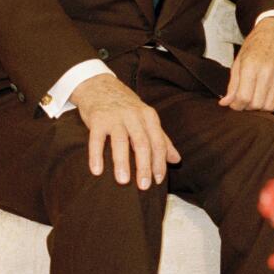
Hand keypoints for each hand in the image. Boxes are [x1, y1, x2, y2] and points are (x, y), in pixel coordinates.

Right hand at [71, 73, 180, 188]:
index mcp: (149, 117)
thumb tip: (177, 160)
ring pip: (121, 141)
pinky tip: (97, 171)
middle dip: (144, 166)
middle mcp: (134, 116)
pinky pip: (96, 139)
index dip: (160, 162)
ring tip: (123, 181)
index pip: (158, 142)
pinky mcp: (97, 120)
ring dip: (122, 162)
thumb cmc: (127, 108)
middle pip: (142, 143)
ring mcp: (115, 117)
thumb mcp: (147, 119)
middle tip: (144, 186)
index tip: (158, 181)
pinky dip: (96, 155)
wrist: (100, 87)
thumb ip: (162, 139)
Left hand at [219, 17, 273, 111]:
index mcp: (251, 66)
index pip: (243, 97)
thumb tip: (226, 103)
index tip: (234, 103)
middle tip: (244, 100)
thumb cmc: (255, 45)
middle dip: (247, 107)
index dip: (236, 105)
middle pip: (256, 104)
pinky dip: (271, 105)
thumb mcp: (238, 61)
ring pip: (269, 106)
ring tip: (255, 98)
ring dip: (259, 107)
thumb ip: (233, 85)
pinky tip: (265, 96)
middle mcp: (267, 71)